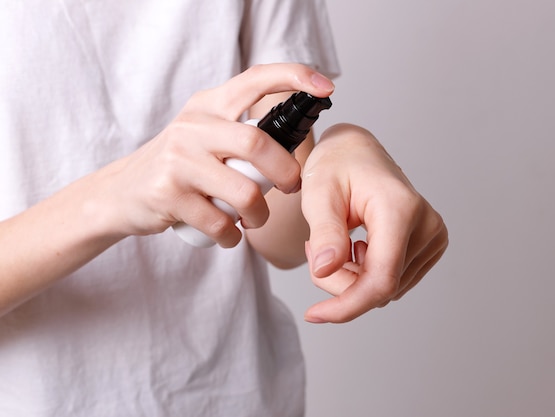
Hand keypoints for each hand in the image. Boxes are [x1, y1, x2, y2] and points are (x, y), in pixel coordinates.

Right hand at [96, 64, 334, 246]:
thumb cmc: (178, 166)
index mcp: (208, 105)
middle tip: (291, 188)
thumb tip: (294, 144)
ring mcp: (178, 160)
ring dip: (259, 215)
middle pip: (257, 144)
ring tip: (254, 219)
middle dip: (286, 173)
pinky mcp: (169, 195)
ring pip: (244, 192)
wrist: (121, 192)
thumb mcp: (203, 134)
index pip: (255, 79)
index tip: (325, 87)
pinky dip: (233, 236)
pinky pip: (220, 223)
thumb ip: (239, 131)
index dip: (294, 76)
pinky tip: (229, 234)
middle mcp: (193, 126)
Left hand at [301, 124, 447, 322]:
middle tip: (314, 251)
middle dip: (340, 283)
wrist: (355, 152)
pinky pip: (394, 280)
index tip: (315, 314)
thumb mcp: (319, 194)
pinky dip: (365, 274)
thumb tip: (325, 270)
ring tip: (334, 243)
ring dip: (352, 279)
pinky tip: (353, 247)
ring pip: (386, 289)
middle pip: (381, 288)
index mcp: (401, 208)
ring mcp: (433, 236)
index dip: (347, 305)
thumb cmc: (337, 166)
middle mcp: (426, 224)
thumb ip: (325, 233)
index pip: (381, 279)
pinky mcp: (430, 244)